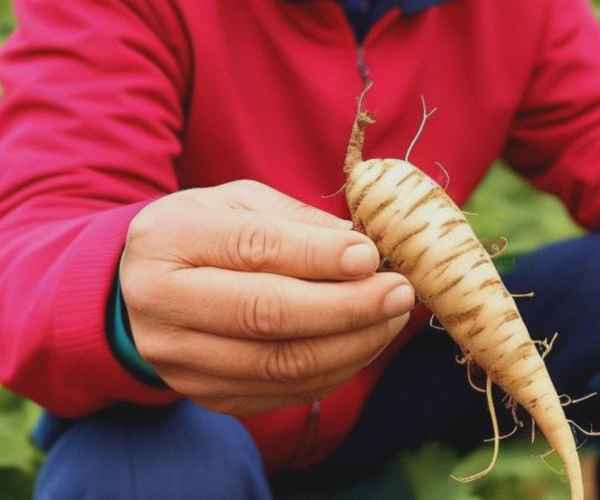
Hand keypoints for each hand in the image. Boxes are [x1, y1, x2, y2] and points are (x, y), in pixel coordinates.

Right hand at [120, 180, 413, 414]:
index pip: (252, 249)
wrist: (140, 291)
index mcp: (169, 240)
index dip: (318, 255)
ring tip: (391, 318)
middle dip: (346, 306)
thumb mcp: (237, 204)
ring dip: (351, 344)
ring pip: (279, 363)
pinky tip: (364, 344)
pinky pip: (282, 392)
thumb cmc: (203, 235)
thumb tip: (362, 249)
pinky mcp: (205, 394)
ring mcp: (180, 359)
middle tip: (399, 293)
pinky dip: (334, 371)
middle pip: (266, 315)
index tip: (371, 256)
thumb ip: (296, 220)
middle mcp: (163, 304)